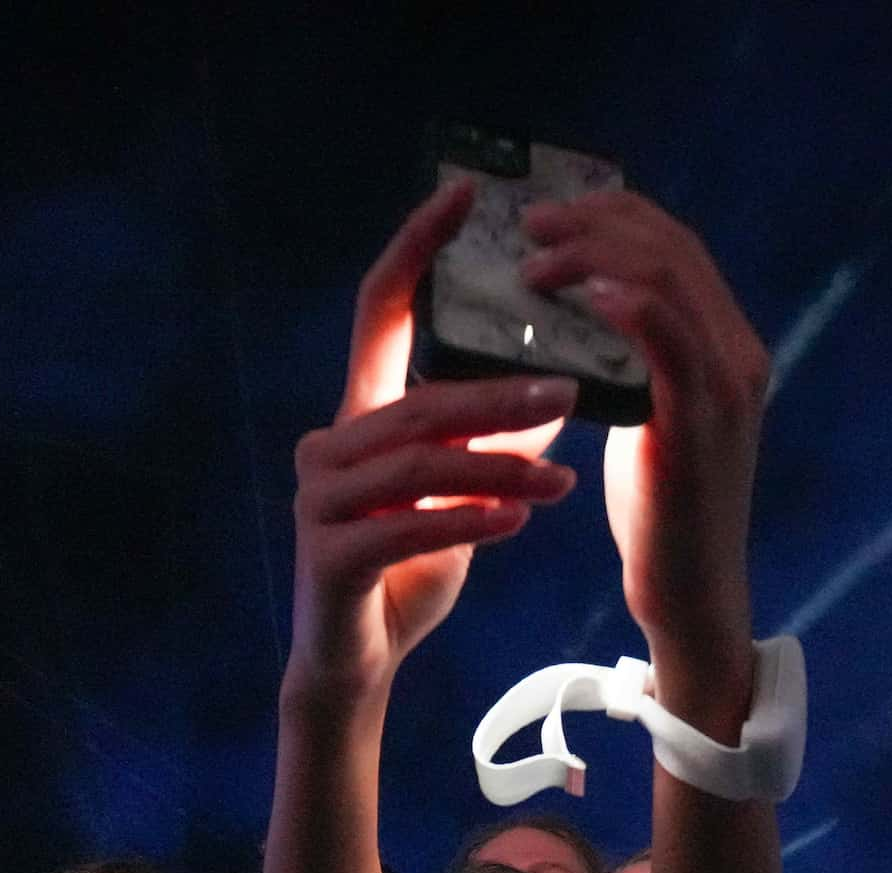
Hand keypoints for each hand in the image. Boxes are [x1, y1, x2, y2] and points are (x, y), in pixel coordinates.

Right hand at [290, 181, 578, 695]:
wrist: (356, 660)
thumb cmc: (408, 568)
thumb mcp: (463, 497)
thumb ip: (495, 444)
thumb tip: (559, 389)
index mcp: (359, 414)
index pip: (380, 311)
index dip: (417, 248)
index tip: (465, 193)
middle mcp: (329, 446)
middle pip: (420, 402)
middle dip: (499, 397)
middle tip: (570, 392)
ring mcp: (320, 502)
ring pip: (418, 468)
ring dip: (497, 470)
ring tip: (561, 483)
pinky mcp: (328, 558)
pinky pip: (406, 528)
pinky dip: (468, 522)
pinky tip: (518, 522)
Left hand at [521, 192, 768, 660]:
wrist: (691, 590)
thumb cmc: (659, 511)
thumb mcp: (647, 418)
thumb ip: (631, 364)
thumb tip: (576, 318)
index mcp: (724, 343)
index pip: (675, 245)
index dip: (612, 214)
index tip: (550, 214)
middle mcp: (737, 350)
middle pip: (671, 247)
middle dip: (595, 221)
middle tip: (529, 224)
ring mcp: (726, 382)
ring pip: (667, 279)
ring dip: (593, 257)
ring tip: (533, 264)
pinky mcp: (703, 419)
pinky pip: (668, 338)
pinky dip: (623, 304)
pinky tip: (580, 295)